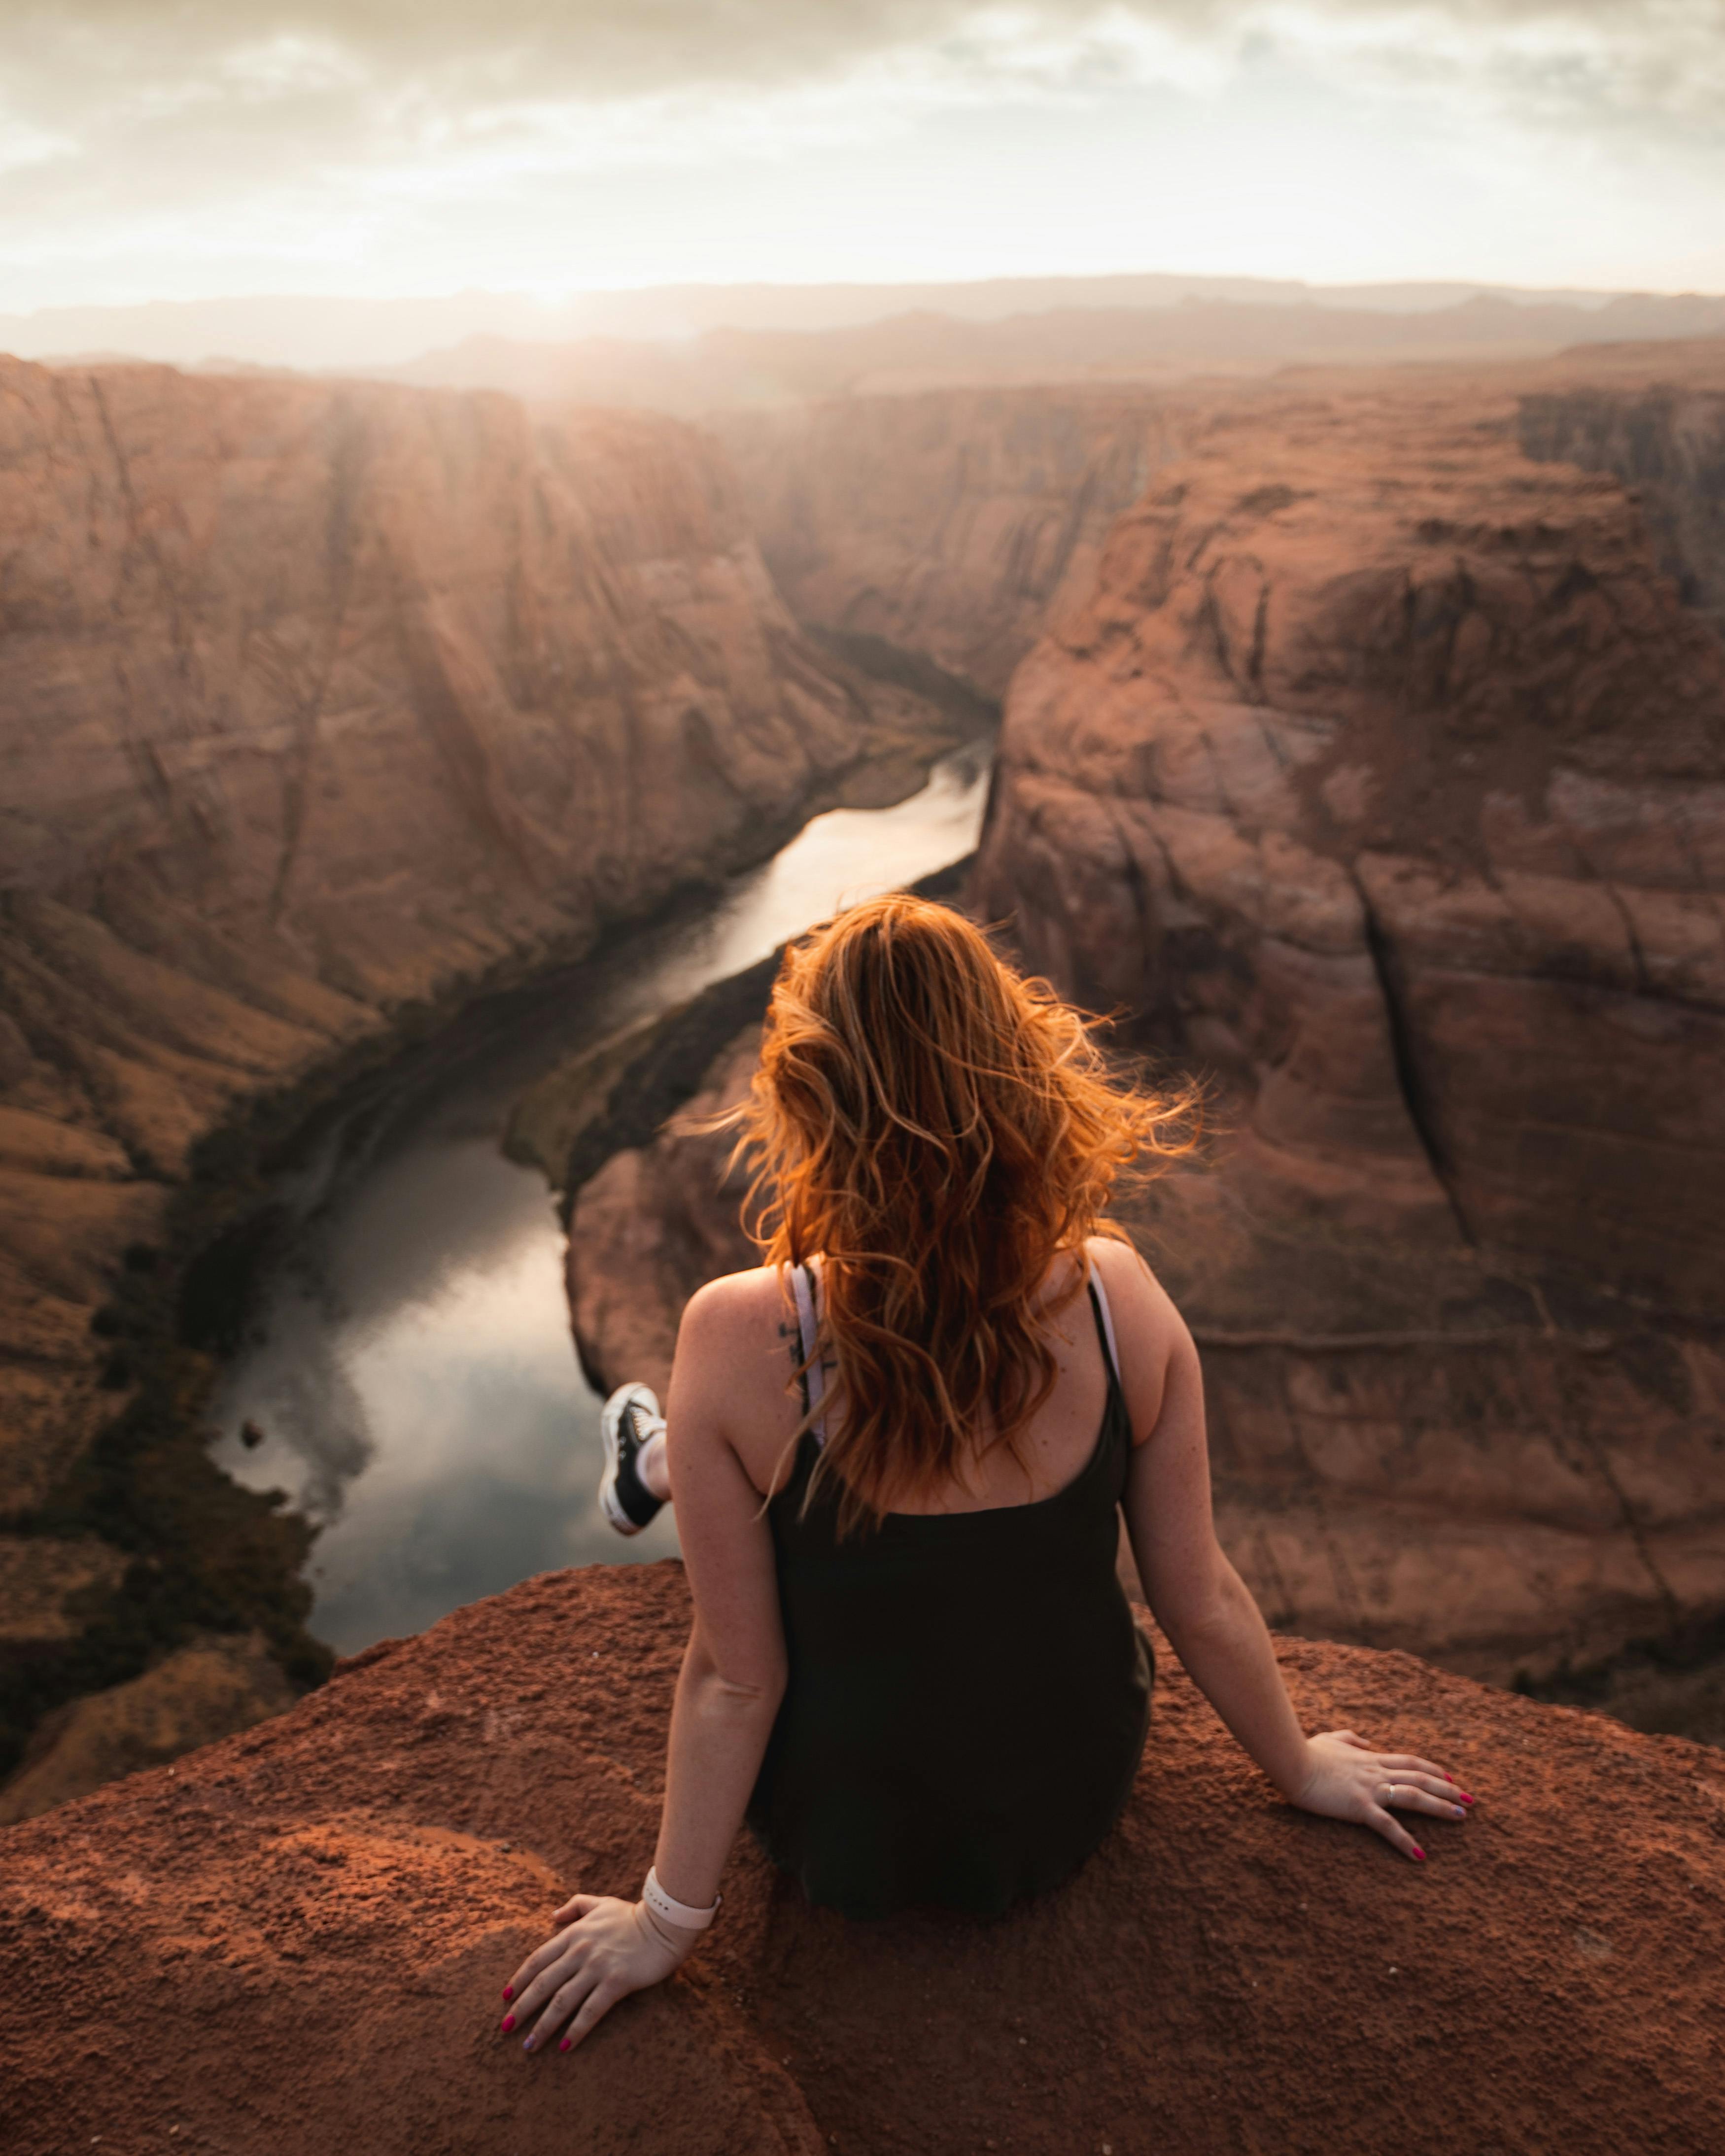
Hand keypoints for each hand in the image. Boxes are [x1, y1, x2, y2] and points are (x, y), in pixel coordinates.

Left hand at [500, 1892, 700, 2054]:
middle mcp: (580, 1951)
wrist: (664, 1922)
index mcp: (574, 1933)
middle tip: (505, 2028)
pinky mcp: (615, 1982)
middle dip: (522, 2007)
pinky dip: (575, 2031)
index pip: (538, 1959)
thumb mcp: (601, 1903)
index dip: (519, 1979)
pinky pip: (590, 2011)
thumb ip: (575, 1906)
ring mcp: (597, 1967)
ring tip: (528, 2045)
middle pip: (543, 1984)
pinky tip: (564, 2047)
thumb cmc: (633, 1914)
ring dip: (542, 2026)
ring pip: (562, 2001)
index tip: (505, 1997)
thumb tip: (553, 1916)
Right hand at [1289, 1729, 1475, 1861]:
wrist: (1292, 1762)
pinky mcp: (1359, 1806)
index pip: (1409, 1761)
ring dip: (1440, 1807)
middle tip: (1470, 1800)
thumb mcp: (1330, 1738)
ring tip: (1461, 1817)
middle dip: (1448, 1789)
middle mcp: (1376, 1771)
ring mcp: (1370, 1788)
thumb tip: (1368, 1740)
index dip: (1432, 1769)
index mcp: (1370, 1758)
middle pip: (1420, 1777)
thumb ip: (1351, 1738)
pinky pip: (1387, 1826)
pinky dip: (1405, 1841)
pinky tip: (1420, 1855)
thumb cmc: (1306, 1751)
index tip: (1451, 1778)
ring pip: (1413, 1796)